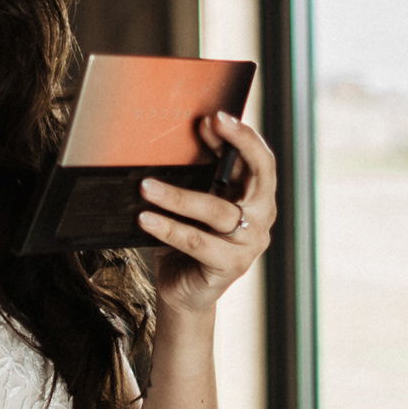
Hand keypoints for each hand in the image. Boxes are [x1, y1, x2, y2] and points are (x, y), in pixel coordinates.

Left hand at [135, 111, 274, 316]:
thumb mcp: (195, 202)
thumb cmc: (187, 240)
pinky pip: (197, 241)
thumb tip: (190, 133)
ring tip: (147, 186)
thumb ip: (200, 173)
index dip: (243, 136)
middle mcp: (261, 218)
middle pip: (259, 175)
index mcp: (256, 198)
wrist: (183, 291)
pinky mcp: (231, 266)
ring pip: (217, 210)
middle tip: (207, 124)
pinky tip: (146, 218)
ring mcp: (249, 244)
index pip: (261, 161)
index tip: (217, 117)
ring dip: (178, 195)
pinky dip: (169, 228)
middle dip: (235, 144)